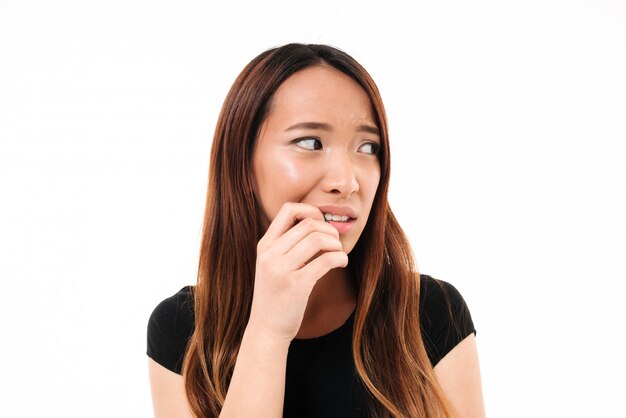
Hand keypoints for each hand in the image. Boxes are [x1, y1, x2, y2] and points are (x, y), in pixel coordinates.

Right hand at [246, 202, 348, 342]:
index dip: (310, 210)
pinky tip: (341, 263)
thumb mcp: (271, 264)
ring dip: (336, 244)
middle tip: (335, 243)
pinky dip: (340, 258)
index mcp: (264, 245)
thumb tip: (317, 223)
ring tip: (338, 254)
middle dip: (329, 230)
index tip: (321, 225)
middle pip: (309, 224)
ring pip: (318, 239)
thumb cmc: (275, 295)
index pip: (288, 209)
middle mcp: (270, 254)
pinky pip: (326, 261)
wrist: (266, 329)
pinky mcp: (296, 286)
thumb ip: (286, 245)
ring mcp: (281, 270)